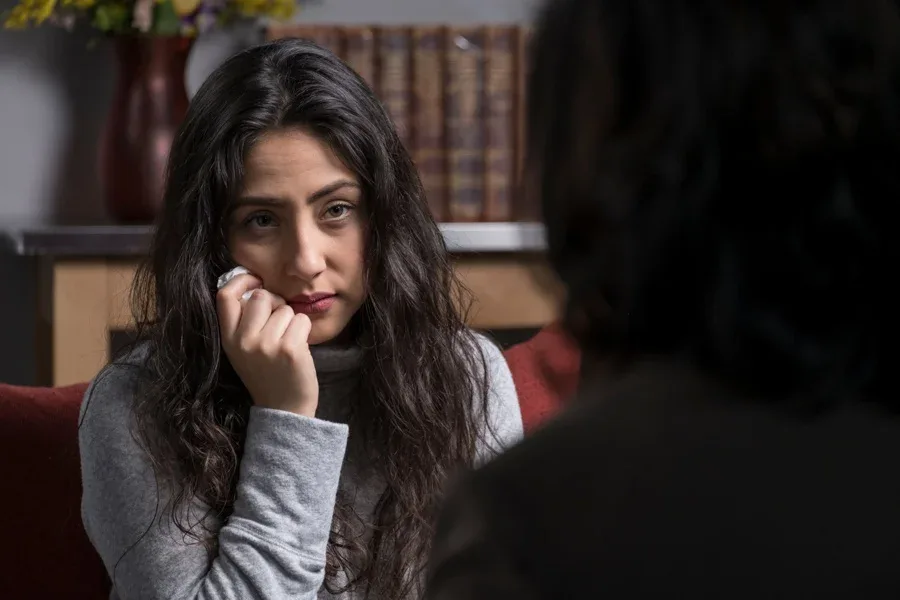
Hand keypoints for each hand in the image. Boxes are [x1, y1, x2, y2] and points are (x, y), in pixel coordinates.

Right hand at [217, 273, 318, 416]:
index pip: (224, 295)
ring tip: (287, 342)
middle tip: (279, 322)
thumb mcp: (243, 350)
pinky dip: (304, 330)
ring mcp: (267, 345)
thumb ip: (243, 322)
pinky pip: (302, 320)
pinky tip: (299, 348)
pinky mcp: (290, 349)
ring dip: (291, 321)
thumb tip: (255, 285)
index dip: (241, 280)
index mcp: (228, 339)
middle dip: (275, 303)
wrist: (284, 409)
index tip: (256, 280)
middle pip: (261, 296)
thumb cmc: (267, 373)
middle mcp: (244, 341)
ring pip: (285, 308)